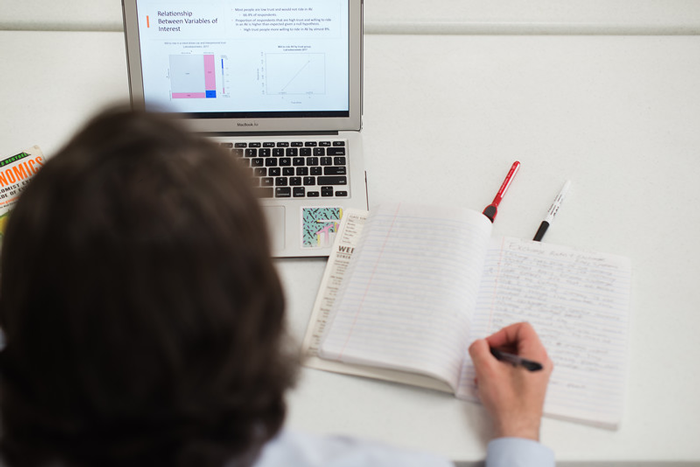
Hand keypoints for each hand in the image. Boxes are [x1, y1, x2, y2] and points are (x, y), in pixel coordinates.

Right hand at [468, 322, 552, 440]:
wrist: (516, 429)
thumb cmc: (508, 404)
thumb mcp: (486, 370)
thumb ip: (478, 349)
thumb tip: (479, 345)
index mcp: (536, 355)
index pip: (521, 328)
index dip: (501, 333)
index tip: (490, 345)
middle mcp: (541, 363)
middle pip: (518, 341)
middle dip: (497, 347)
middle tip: (485, 357)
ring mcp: (537, 374)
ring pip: (515, 355)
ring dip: (497, 360)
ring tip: (484, 372)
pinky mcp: (531, 383)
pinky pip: (516, 367)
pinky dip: (501, 370)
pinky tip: (489, 382)